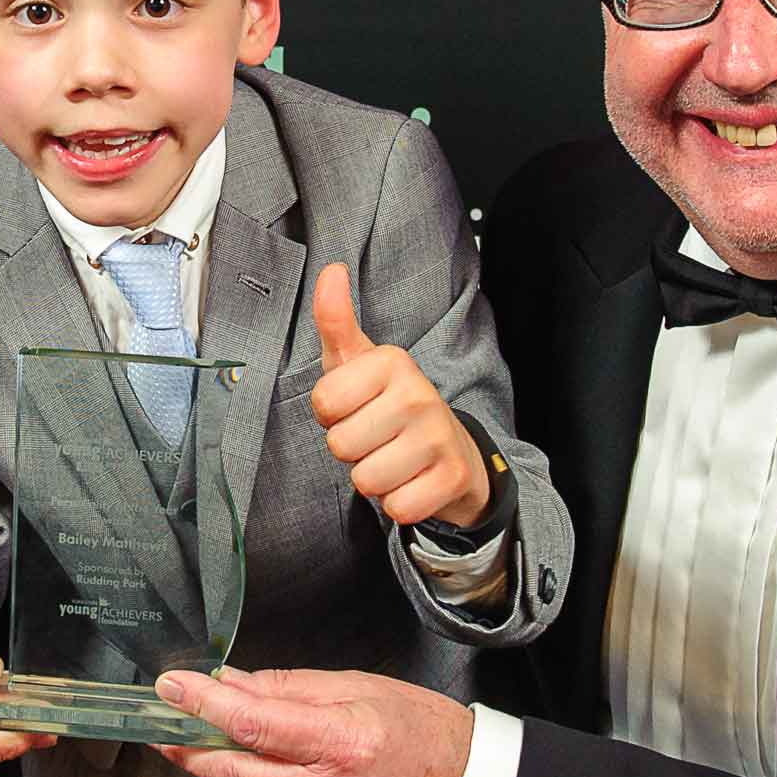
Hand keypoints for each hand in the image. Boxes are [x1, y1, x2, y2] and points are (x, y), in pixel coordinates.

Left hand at [151, 666, 472, 776]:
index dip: (203, 705)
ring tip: (210, 732)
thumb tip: (233, 684)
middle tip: (158, 725)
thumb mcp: (358, 687)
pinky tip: (268, 761)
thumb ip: (289, 687)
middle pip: (234, 773)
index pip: (252, 724)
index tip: (173, 688)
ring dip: (224, 763)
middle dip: (186, 748)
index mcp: (341, 742)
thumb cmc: (423, 732)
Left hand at [312, 263, 489, 526]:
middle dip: (351, 451)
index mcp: (391, 362)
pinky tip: (412, 482)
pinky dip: (398, 503)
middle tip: (375, 438)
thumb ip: (336, 321)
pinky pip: (397, 507)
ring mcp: (439, 436)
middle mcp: (418, 393)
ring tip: (392, 459)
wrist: (451, 449)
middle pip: (341, 446)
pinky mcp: (453, 477)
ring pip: (366, 480)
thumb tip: (330, 269)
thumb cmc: (389, 404)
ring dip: (373, 479)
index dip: (331, 415)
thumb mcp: (358, 362)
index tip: (355, 408)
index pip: (323, 404)